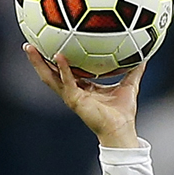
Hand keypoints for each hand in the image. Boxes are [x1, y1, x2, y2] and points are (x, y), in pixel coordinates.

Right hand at [23, 44, 143, 147]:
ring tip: (29, 48)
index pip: (66, 71)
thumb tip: (143, 58)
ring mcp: (72, 97)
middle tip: (29, 44)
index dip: (58, 60)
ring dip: (39, 63)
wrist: (121, 130)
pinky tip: (58, 56)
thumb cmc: (124, 112)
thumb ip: (134, 71)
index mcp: (83, 89)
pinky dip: (62, 69)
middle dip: (39, 60)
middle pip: (51, 73)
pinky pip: (66, 82)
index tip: (51, 44)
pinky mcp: (74, 100)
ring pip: (50, 78)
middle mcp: (74, 92)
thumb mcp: (130, 85)